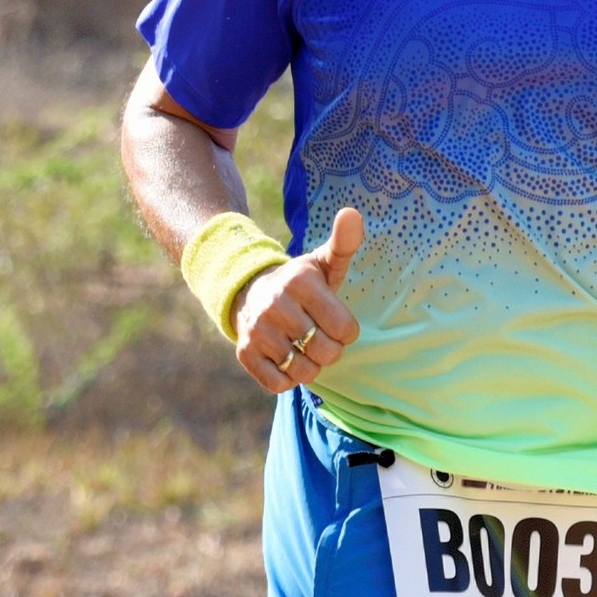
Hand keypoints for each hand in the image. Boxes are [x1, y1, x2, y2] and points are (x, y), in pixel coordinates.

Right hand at [231, 208, 365, 395]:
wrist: (250, 292)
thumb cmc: (301, 283)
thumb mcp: (323, 262)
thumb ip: (344, 242)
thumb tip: (352, 213)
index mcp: (300, 281)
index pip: (345, 329)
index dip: (346, 331)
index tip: (334, 320)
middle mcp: (275, 304)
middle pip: (327, 352)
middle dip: (330, 349)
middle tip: (319, 335)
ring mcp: (257, 330)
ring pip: (304, 371)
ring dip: (311, 365)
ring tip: (303, 346)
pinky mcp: (244, 352)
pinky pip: (279, 384)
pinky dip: (288, 378)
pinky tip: (286, 358)